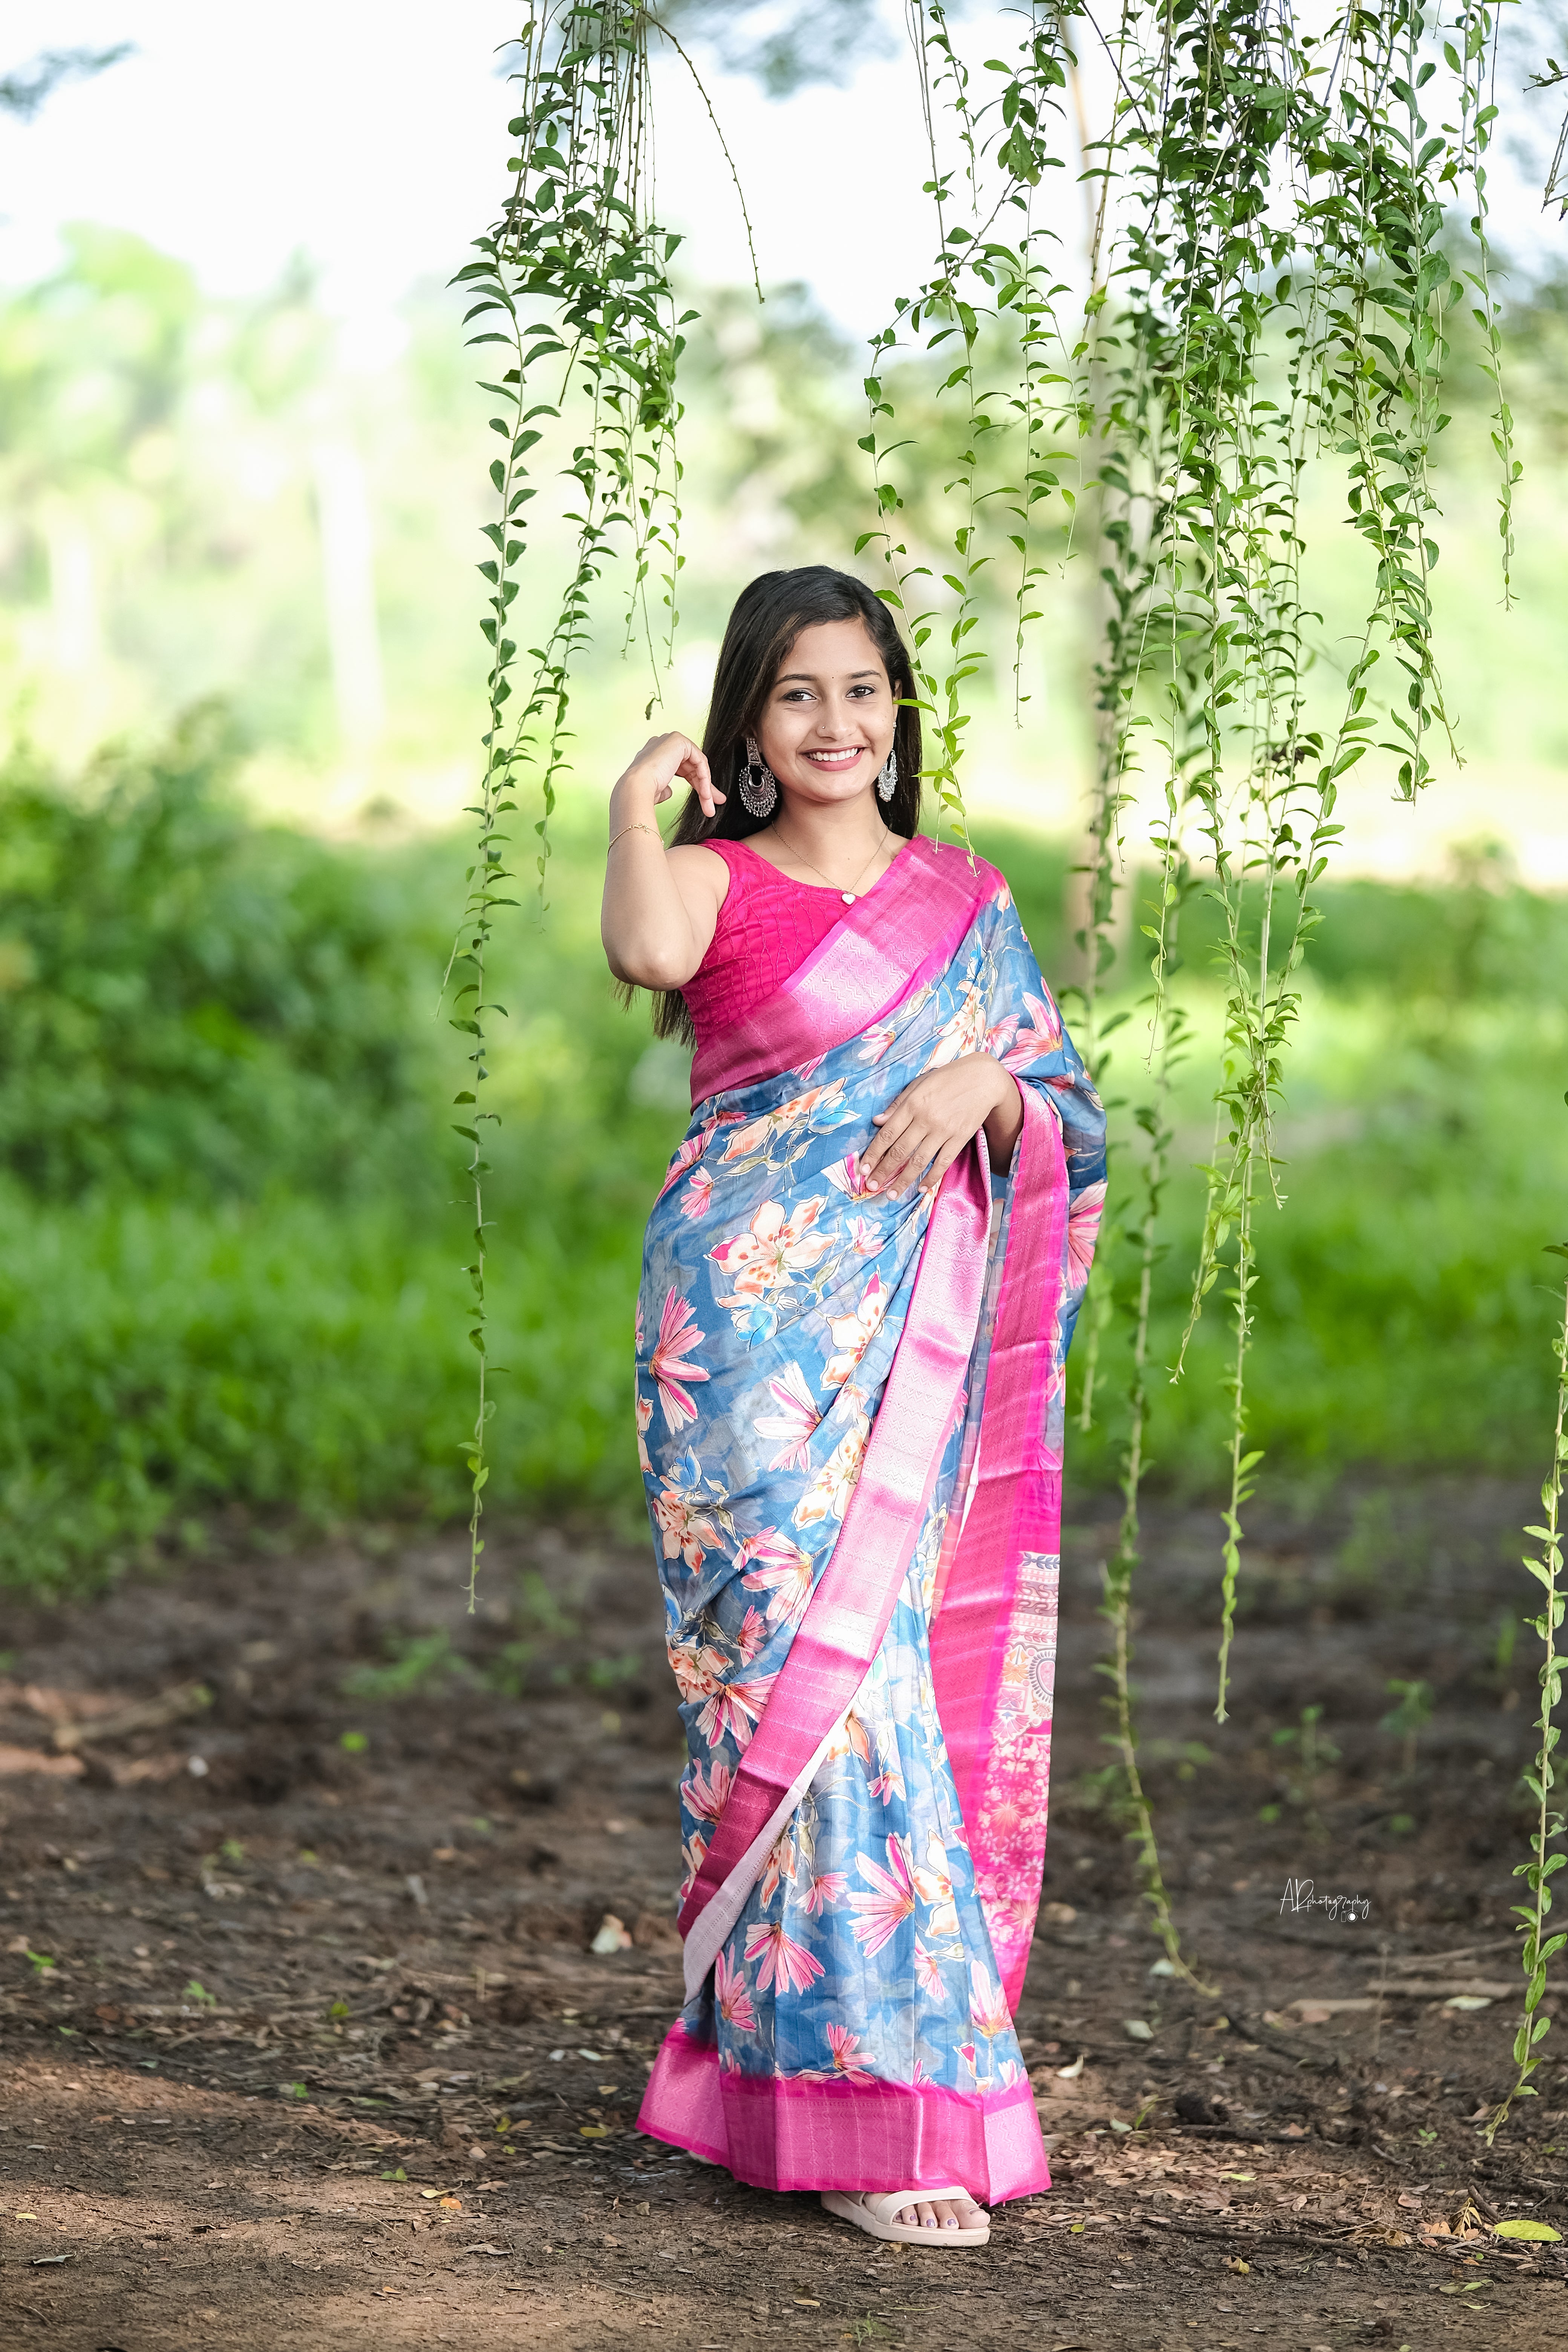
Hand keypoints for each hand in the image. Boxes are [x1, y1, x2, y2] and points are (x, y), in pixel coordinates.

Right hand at [612, 731, 724, 825]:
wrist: (636, 788)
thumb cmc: (642, 793)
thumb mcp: (659, 790)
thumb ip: (666, 787)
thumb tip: (670, 792)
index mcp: (655, 755)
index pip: (683, 768)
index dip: (696, 785)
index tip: (706, 801)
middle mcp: (662, 744)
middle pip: (692, 766)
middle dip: (704, 787)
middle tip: (712, 804)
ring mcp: (669, 740)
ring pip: (697, 765)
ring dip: (705, 786)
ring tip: (709, 805)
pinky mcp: (678, 741)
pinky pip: (699, 760)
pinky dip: (704, 777)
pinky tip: (705, 793)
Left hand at [860, 1055, 1020, 1197]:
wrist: (983, 1079)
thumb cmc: (947, 1079)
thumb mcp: (919, 1084)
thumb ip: (897, 1104)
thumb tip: (877, 1121)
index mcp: (912, 1104)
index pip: (887, 1134)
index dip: (873, 1153)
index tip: (863, 1169)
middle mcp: (926, 1119)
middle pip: (899, 1151)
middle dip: (883, 1171)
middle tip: (871, 1187)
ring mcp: (943, 1130)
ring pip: (919, 1161)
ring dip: (903, 1180)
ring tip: (891, 1195)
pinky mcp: (959, 1138)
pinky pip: (942, 1162)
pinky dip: (932, 1177)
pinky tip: (922, 1187)